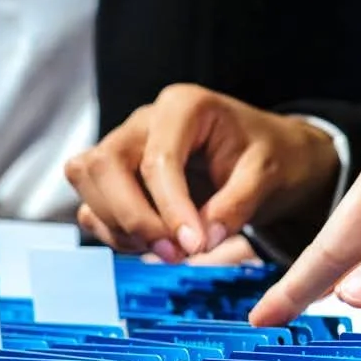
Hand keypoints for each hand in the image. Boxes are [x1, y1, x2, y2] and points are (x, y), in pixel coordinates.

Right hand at [67, 84, 340, 263]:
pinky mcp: (118, 176)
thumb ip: (237, 204)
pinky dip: (114, 232)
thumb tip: (202, 240)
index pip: (158, 160)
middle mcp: (146, 121)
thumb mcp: (268, 174)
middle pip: (105, 165)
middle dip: (132, 217)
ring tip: (169, 249)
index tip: (195, 246)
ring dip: (119, 225)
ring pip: (88, 181)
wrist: (273, 157)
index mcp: (184, 106)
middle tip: (175, 253)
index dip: (171, 208)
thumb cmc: (271, 155)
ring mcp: (126, 146)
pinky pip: (93, 205)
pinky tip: (154, 243)